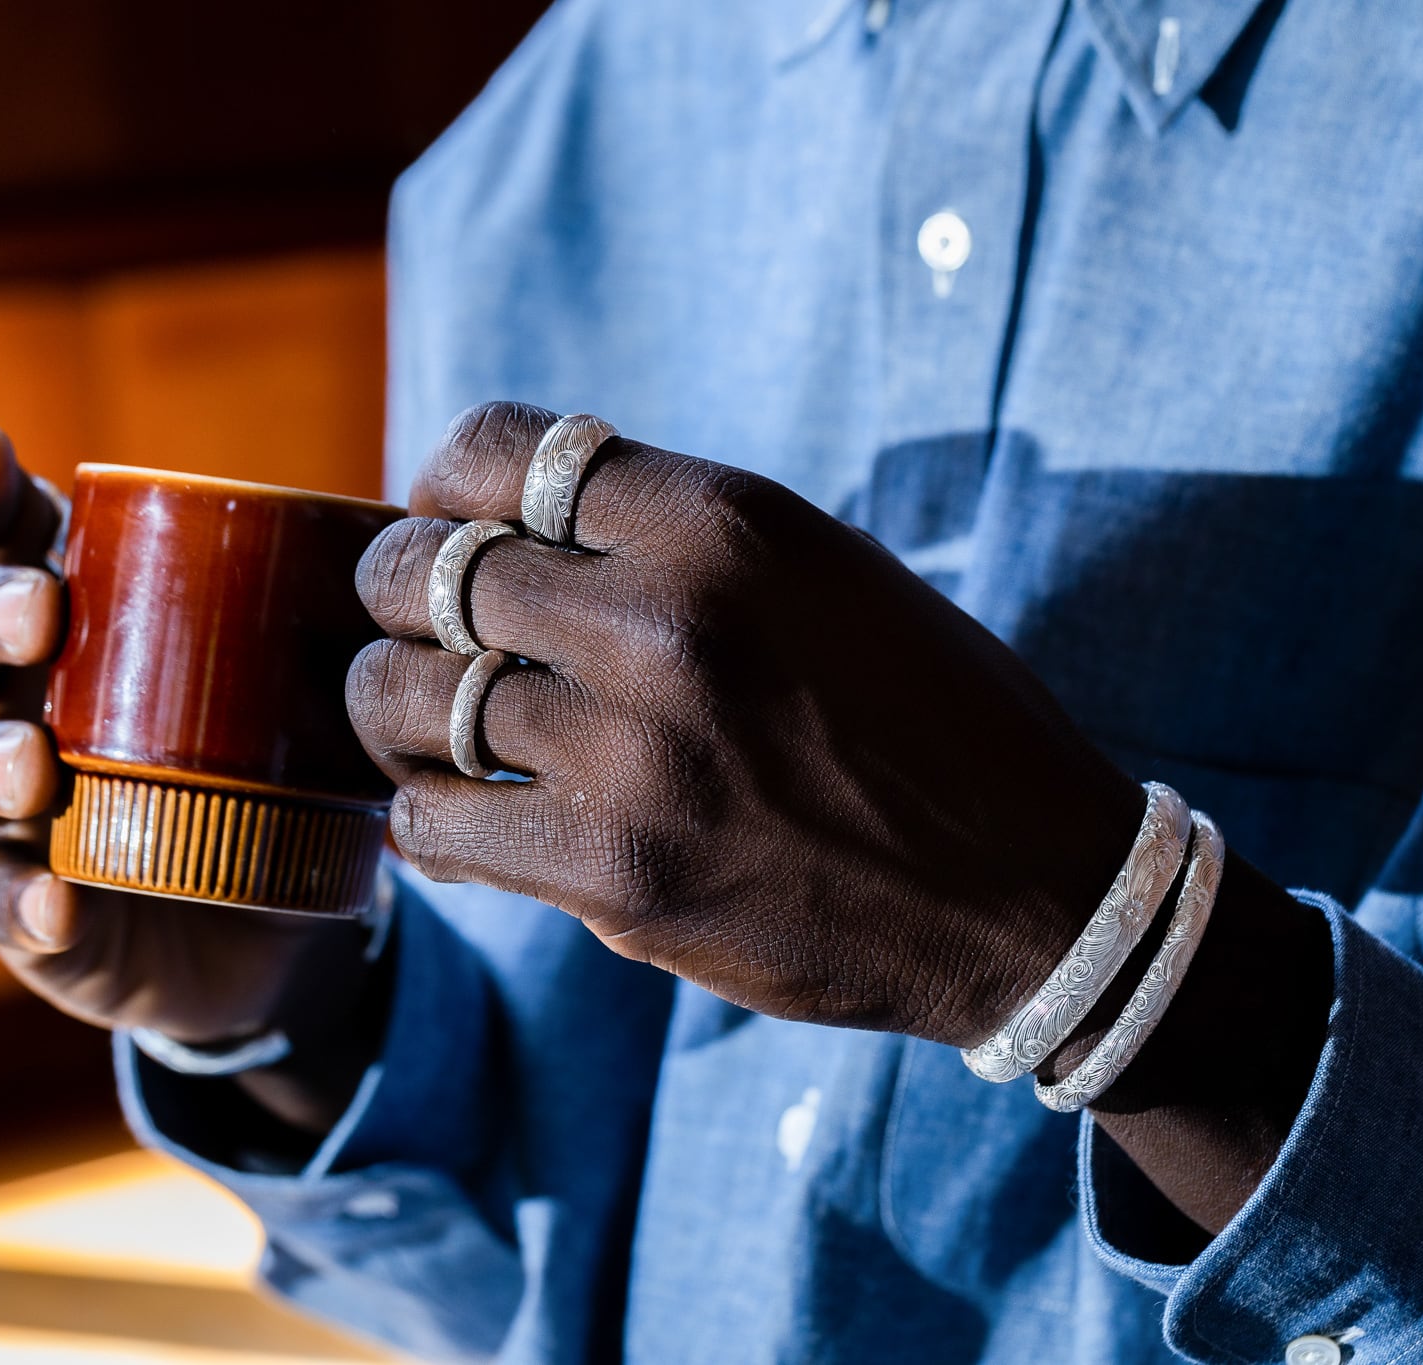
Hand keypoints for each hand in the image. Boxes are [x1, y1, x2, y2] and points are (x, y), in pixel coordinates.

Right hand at [0, 427, 374, 1126]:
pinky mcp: (8, 896)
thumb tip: (401, 535)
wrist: (281, 910)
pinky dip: (15, 898)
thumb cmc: (274, 750)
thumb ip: (320, 605)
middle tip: (39, 615)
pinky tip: (57, 904)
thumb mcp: (296, 672)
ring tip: (31, 771)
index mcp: (64, 598)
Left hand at [347, 403, 1149, 1045]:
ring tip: (421, 727)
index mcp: (728, 520)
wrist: (1031, 894)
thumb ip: (679, 544)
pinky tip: (459, 818)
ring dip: (391, 711)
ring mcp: (637, 752)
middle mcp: (671, 619)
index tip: (446, 520)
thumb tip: (519, 529)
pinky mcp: (619, 875)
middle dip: (397, 597)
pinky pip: (432, 823)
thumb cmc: (932, 722)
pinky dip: (422, 817)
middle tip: (416, 632)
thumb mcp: (825, 574)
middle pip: (427, 570)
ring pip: (405, 698)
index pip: (502, 449)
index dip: (446, 483)